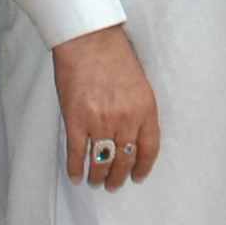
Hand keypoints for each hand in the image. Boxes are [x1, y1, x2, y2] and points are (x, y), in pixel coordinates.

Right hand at [55, 24, 159, 189]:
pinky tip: (76, 176)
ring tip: (96, 182)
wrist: (89, 39)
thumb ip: (138, 109)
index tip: (137, 176)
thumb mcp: (139, 83)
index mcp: (145, 109)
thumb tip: (132, 134)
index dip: (143, 167)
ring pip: (101, 161)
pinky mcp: (76, 120)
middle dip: (119, 176)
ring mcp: (100, 121)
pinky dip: (76, 168)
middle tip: (113, 185)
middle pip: (125, 159)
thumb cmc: (114, 55)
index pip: (149, 148)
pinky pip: (77, 153)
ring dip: (99, 176)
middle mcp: (126, 119)